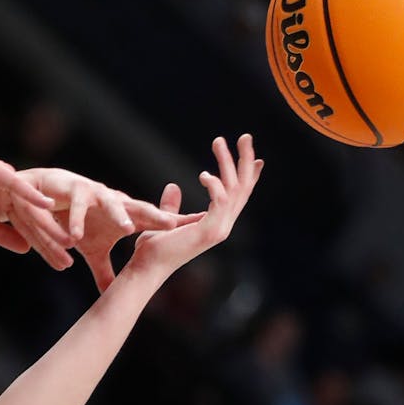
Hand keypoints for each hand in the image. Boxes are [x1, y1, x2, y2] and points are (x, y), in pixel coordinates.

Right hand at [0, 148, 66, 258]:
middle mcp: (8, 188)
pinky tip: (48, 206)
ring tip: (68, 241)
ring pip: (29, 204)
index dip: (45, 246)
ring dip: (48, 223)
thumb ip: (1, 234)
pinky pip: (15, 183)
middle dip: (52, 240)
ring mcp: (1, 177)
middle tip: (69, 263)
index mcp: (4, 200)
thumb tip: (26, 248)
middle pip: (34, 218)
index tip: (61, 264)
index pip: (28, 227)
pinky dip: (31, 194)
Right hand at [27, 168, 201, 290]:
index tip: (196, 226)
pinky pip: (77, 207)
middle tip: (172, 225)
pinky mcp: (75, 190)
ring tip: (128, 230)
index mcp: (125, 216)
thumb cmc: (77, 221)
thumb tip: (112, 295)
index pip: (152, 221)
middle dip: (155, 216)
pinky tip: (75, 236)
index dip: (170, 225)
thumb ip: (103, 270)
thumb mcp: (92, 251)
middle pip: (139, 209)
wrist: (50, 194)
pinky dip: (76, 220)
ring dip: (119, 215)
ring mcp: (96, 194)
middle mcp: (116, 202)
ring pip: (110, 204)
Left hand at [124, 134, 262, 282]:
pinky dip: (215, 185)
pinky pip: (220, 201)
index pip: (239, 195)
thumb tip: (173, 186)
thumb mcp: (165, 220)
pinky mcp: (209, 231)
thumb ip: (172, 205)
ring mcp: (219, 230)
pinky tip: (203, 174)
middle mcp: (223, 226)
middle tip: (246, 136)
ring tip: (218, 141)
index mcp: (216, 223)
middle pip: (243, 188)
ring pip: (234, 189)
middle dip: (245, 160)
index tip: (256, 157)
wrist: (146, 268)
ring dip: (228, 163)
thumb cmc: (154, 249)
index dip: (249, 175)